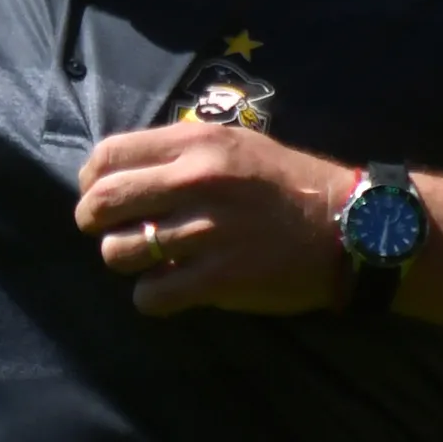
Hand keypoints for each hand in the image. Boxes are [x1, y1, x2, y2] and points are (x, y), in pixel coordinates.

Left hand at [72, 119, 356, 317]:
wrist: (349, 228)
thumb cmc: (287, 184)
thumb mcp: (235, 144)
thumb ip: (179, 152)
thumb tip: (120, 170)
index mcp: (196, 144)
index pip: (107, 156)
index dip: (92, 180)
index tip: (102, 194)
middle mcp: (195, 182)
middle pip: (101, 204)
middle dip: (93, 222)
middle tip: (110, 231)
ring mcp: (205, 232)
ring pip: (118, 252)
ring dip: (126, 260)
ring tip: (152, 260)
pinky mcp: (217, 278)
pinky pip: (150, 296)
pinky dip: (154, 297)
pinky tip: (173, 288)